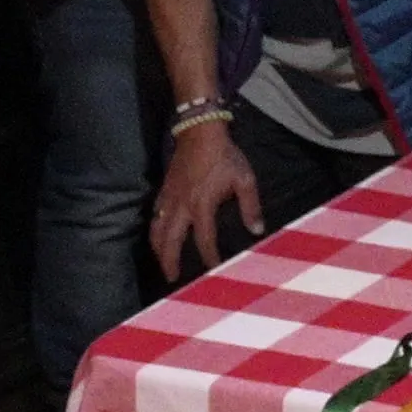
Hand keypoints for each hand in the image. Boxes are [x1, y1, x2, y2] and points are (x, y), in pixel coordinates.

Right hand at [149, 120, 259, 278]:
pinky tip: (157, 237)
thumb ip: (250, 206)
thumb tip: (257, 230)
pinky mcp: (163, 190)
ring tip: (162, 264)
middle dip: (170, 261)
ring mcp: (169, 198)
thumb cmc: (225, 156)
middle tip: (172, 279)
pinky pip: (153, 215)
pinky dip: (153, 230)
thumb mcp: (244, 180)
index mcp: (202, 205)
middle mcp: (181, 205)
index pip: (204, 239)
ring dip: (158, 249)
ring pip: (157, 230)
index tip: (214, 269)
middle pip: (170, 240)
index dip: (210, 256)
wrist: (199, 133)